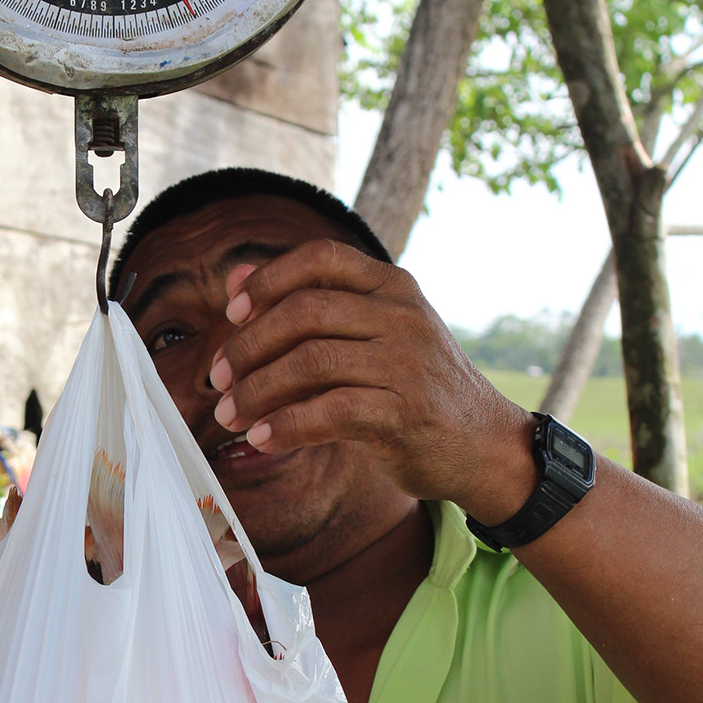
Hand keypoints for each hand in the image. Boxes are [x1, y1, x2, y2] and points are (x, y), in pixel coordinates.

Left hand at [207, 240, 537, 519]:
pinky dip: (286, 426)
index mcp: (391, 286)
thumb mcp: (372, 335)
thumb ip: (309, 307)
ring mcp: (405, 362)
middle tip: (218, 378)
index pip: (320, 258)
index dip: (268, 279)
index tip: (232, 312)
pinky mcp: (403, 412)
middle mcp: (401, 315)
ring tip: (229, 415)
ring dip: (256, 391)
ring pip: (309, 362)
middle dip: (248, 345)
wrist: (485, 444)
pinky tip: (262, 438)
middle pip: (304, 311)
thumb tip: (234, 279)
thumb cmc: (414, 388)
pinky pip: (329, 412)